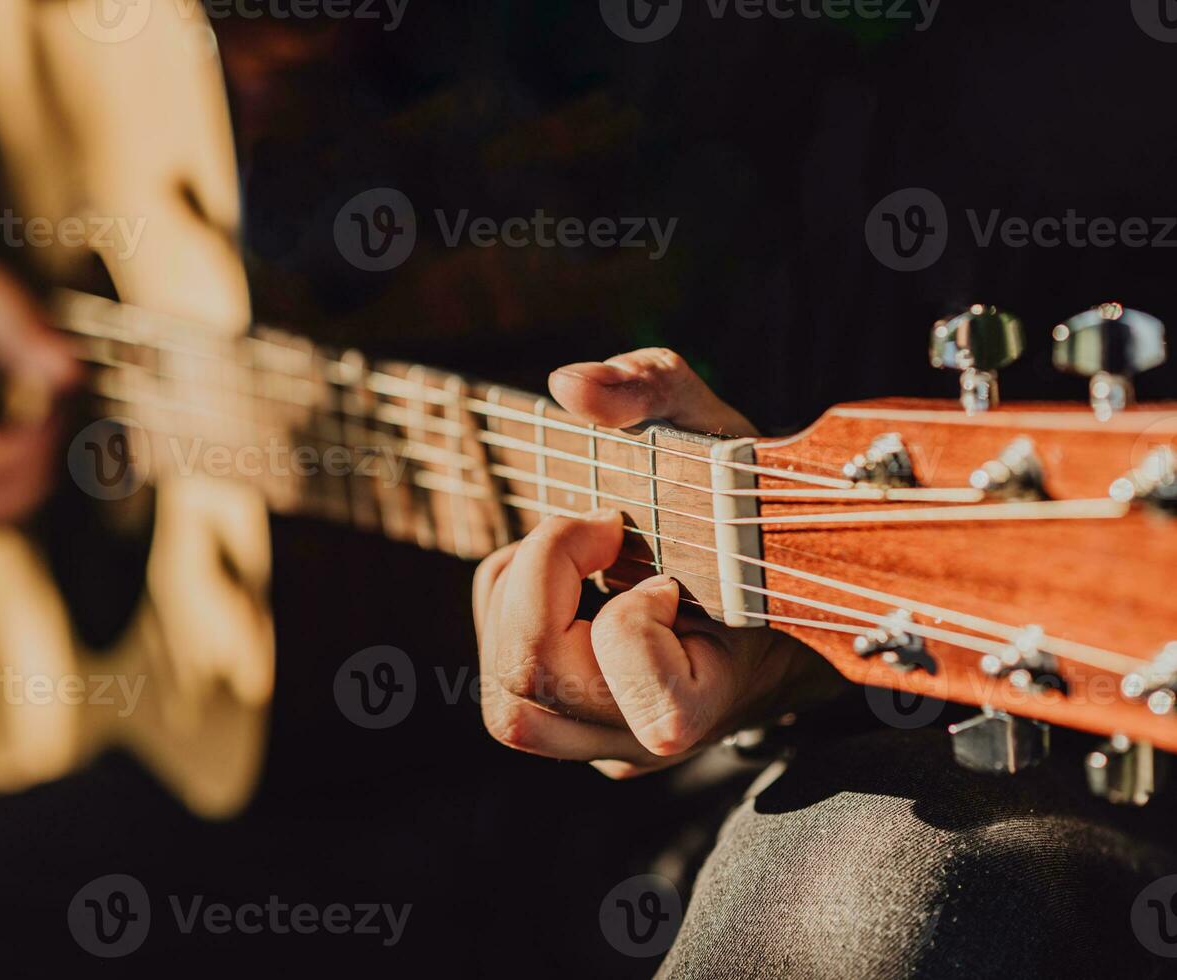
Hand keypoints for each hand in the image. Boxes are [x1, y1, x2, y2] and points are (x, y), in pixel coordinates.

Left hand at [472, 349, 841, 777]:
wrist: (775, 574)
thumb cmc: (748, 509)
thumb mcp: (715, 430)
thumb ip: (654, 390)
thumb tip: (572, 386)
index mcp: (720, 693)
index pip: (656, 710)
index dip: (631, 623)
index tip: (662, 573)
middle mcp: (657, 739)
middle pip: (537, 696)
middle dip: (537, 586)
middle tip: (594, 531)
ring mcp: (612, 744)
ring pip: (509, 709)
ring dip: (511, 606)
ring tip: (568, 556)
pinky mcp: (578, 734)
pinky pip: (506, 697)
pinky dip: (506, 618)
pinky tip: (557, 580)